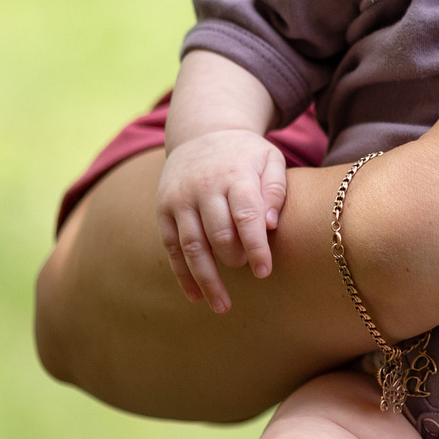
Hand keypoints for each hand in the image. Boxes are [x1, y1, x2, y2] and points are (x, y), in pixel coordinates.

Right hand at [155, 128, 287, 311]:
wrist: (202, 132)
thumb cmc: (245, 155)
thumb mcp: (269, 159)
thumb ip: (275, 190)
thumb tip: (271, 226)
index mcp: (235, 175)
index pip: (245, 215)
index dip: (255, 246)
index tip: (264, 271)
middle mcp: (204, 187)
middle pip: (217, 233)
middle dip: (233, 258)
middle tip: (248, 270)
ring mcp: (180, 199)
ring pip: (192, 246)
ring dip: (207, 279)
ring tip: (222, 306)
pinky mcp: (164, 210)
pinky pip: (171, 248)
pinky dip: (183, 275)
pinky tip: (196, 297)